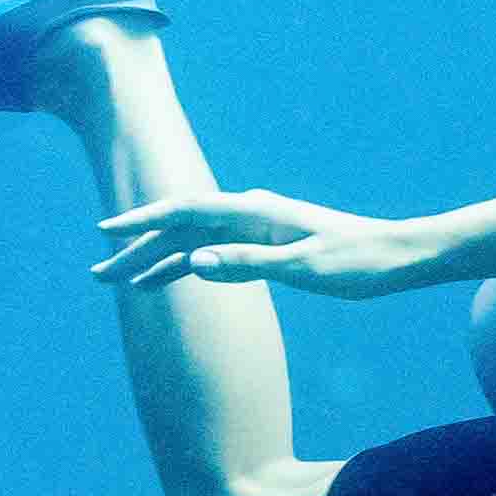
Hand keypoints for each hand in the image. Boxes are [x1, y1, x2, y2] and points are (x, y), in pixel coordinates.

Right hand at [93, 191, 426, 297]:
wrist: (398, 256)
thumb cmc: (357, 262)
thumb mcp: (303, 267)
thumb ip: (248, 263)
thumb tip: (195, 262)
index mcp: (256, 212)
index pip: (186, 212)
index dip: (143, 222)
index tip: (106, 233)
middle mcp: (251, 213)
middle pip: (182, 228)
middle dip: (138, 249)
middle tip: (97, 275)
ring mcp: (256, 228)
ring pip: (194, 242)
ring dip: (156, 260)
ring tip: (118, 282)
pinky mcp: (265, 245)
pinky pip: (214, 254)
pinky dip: (185, 267)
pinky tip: (162, 283)